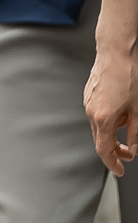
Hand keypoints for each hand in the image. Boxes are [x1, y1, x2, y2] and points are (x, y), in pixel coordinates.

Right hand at [91, 0, 137, 174]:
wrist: (117, 51)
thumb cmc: (129, 75)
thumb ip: (136, 132)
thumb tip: (134, 147)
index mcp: (103, 118)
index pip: (104, 150)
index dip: (113, 163)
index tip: (120, 171)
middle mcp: (92, 111)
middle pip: (100, 140)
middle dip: (115, 150)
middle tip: (129, 155)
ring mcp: (88, 102)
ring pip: (100, 126)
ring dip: (115, 132)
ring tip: (131, 126)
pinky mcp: (90, 94)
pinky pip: (99, 113)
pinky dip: (110, 119)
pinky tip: (123, 111)